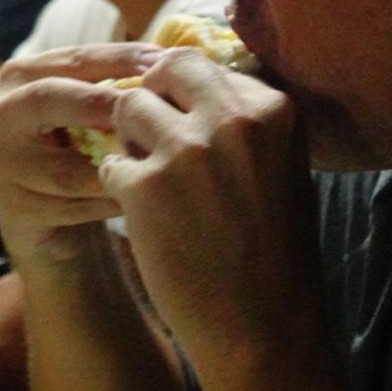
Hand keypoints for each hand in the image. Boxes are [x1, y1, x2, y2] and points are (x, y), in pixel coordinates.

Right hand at [0, 43, 159, 264]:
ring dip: (116, 169)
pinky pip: (70, 209)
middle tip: (148, 112)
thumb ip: (116, 84)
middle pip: (46, 98)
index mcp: (19, 78)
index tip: (161, 62)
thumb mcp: (91, 110)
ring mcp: (0, 167)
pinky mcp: (14, 211)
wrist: (52, 221)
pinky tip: (137, 202)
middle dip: (100, 104)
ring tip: (156, 166)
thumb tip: (173, 59)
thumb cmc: (82, 151)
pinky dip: (108, 205)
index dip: (117, 58)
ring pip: (64, 169)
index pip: (70, 59)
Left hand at [95, 49, 317, 359]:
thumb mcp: (282, 165)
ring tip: (148, 176)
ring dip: (130, 138)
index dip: (185, 91)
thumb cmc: (274, 249)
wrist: (263, 325)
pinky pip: (110, 162)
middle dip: (153, 94)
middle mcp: (231, 119)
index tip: (185, 121)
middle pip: (166, 69)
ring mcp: (186, 150)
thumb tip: (194, 82)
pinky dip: (117, 185)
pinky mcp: (146, 186)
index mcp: (273, 109)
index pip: (207, 64)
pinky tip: (141, 214)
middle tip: (152, 132)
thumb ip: (244, 120)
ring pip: (128, 106)